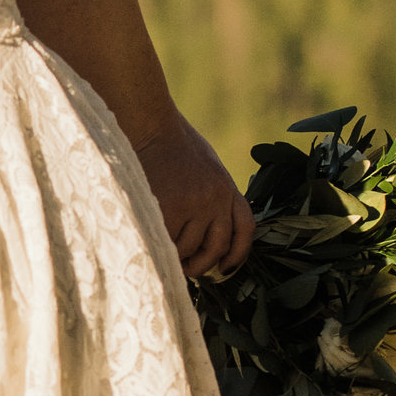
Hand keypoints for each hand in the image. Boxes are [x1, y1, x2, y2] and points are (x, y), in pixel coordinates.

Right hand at [136, 114, 254, 279]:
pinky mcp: (172, 208)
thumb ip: (210, 194)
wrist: (150, 126)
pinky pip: (169, 242)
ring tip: (163, 252)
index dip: (238, 254)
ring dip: (177, 255)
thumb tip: (202, 231)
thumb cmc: (170, 145)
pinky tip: (152, 243)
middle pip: (217, 246)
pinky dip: (160, 248)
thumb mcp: (203, 166)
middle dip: (202, 264)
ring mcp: (196, 204)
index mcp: (227, 187)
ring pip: (190, 248)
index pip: (244, 228)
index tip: (225, 268)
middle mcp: (217, 198)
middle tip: (187, 269)